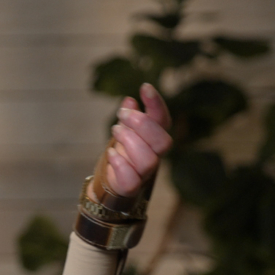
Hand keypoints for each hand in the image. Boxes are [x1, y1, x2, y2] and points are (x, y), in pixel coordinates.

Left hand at [105, 82, 171, 196]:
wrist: (110, 183)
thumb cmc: (122, 153)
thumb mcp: (124, 131)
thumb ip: (128, 117)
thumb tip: (129, 100)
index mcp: (154, 139)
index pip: (163, 121)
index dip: (157, 104)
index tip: (145, 87)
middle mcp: (154, 156)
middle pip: (163, 142)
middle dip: (142, 124)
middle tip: (121, 114)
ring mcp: (143, 173)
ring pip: (148, 160)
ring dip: (130, 141)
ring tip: (115, 130)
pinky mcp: (130, 187)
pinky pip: (131, 180)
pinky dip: (120, 165)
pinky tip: (111, 153)